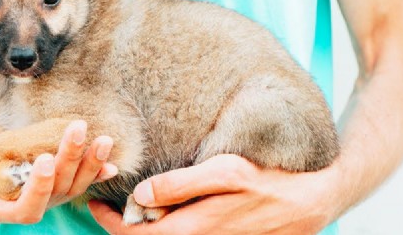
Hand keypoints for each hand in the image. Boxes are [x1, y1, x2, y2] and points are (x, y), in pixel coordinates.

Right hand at [0, 121, 116, 223]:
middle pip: (57, 191)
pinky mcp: (50, 181)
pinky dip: (94, 171)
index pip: (26, 208)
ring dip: (89, 163)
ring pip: (72, 185)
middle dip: (70, 161)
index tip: (45, 159)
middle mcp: (24, 204)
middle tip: (78, 130)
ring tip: (103, 139)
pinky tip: (110, 160)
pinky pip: (76, 180)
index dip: (40, 188)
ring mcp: (41, 194)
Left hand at [88, 154, 342, 234]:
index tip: (93, 202)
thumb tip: (140, 195)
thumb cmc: (268, 181)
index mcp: (192, 230)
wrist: (308, 201)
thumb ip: (180, 184)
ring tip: (126, 202)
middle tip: (104, 202)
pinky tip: (159, 207)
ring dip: (141, 226)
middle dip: (120, 225)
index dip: (108, 224)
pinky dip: (163, 225)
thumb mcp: (225, 172)